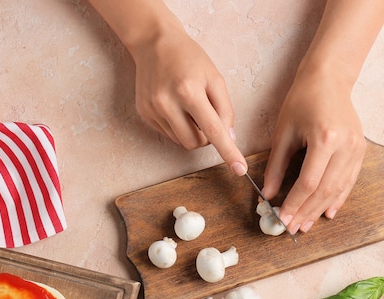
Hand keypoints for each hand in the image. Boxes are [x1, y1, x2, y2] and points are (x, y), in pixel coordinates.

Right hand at [131, 26, 246, 175]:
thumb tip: (229, 138)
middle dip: (207, 137)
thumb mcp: (215, 78)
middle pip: (196, 142)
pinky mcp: (144, 113)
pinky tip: (175, 106)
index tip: (239, 170)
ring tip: (190, 108)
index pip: (213, 130)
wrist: (154, 42)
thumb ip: (225, 109)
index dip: (228, 152)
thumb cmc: (189, 58)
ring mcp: (153, 110)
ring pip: (182, 142)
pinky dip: (178, 126)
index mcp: (188, 91)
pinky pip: (169, 134)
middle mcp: (167, 103)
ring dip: (193, 132)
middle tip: (207, 115)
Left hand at [263, 65, 365, 232]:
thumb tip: (268, 194)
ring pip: (338, 189)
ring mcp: (356, 149)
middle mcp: (345, 146)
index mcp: (324, 138)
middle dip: (307, 212)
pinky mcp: (360, 151)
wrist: (329, 78)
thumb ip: (276, 166)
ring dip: (321, 209)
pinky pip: (349, 181)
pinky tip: (327, 212)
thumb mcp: (283, 132)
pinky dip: (337, 198)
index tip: (282, 219)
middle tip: (292, 228)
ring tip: (306, 225)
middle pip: (324, 190)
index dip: (294, 204)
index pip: (308, 182)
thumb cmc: (302, 100)